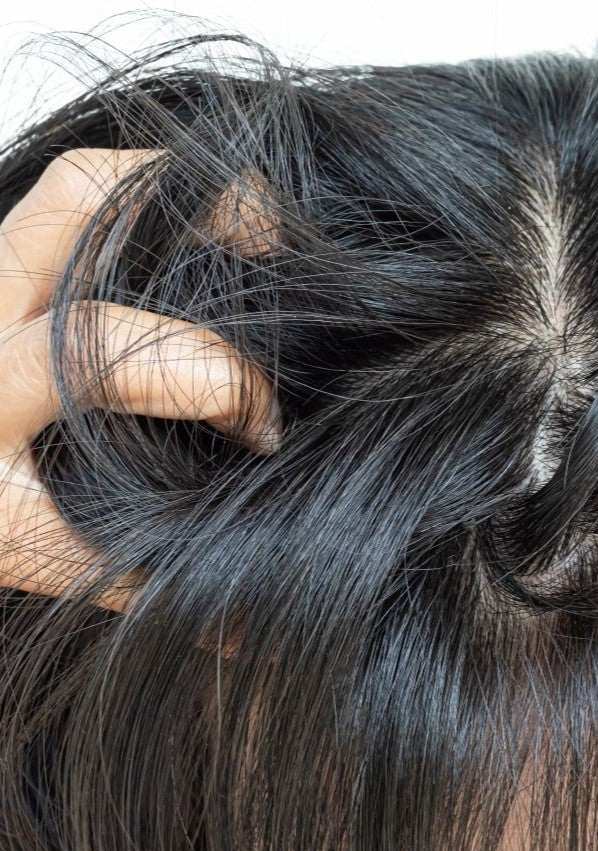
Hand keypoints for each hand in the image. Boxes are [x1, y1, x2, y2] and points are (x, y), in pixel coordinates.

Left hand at [0, 148, 280, 611]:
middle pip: (84, 201)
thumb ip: (137, 577)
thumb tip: (248, 633)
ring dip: (172, 189)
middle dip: (208, 212)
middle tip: (283, 253)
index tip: (263, 432)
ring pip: (80, 182)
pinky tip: (192, 251)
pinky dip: (145, 207)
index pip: (101, 349)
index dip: (213, 380)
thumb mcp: (29, 551)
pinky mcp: (8, 267)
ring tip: (248, 229)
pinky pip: (77, 203)